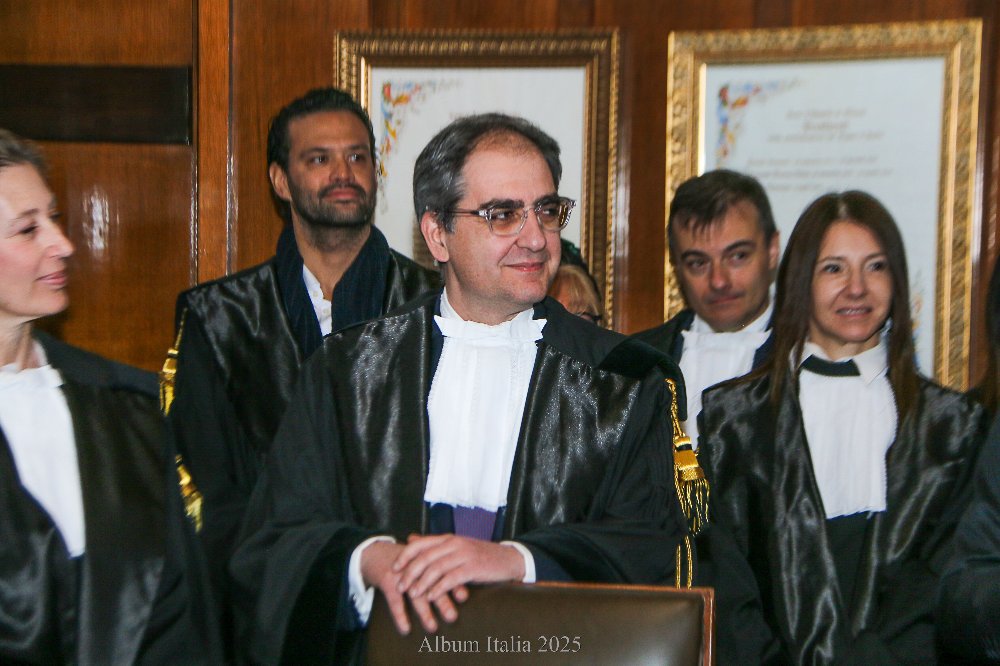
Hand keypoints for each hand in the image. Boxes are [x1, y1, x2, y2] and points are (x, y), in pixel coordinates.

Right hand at [360, 540, 460, 634]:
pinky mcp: (387, 580)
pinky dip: (400, 616)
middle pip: (432, 585)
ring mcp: (402, 574)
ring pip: (415, 595)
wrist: (374, 552)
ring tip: (432, 627)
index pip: (444, 572)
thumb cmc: (403, 562)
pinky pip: (394, 601)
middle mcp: (416, 567)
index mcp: (426, 561)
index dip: (454, 583)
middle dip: (443, 601)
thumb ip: (438, 572)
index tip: (464, 597)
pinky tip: (405, 629)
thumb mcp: (420, 562)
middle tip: (452, 617)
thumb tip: (463, 588)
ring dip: (424, 612)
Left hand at [393, 534, 524, 602]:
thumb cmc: (480, 556)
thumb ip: (434, 545)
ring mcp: (464, 555)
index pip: (420, 544)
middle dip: (410, 572)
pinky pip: (452, 579)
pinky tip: (432, 597)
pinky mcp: (473, 568)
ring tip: (413, 594)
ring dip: (422, 582)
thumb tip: (411, 539)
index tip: (394, 568)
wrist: (508, 559)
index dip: (405, 556)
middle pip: (425, 557)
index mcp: (448, 538)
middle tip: (400, 586)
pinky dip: (439, 588)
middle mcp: (454, 544)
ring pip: (436, 568)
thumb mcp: (456, 546)